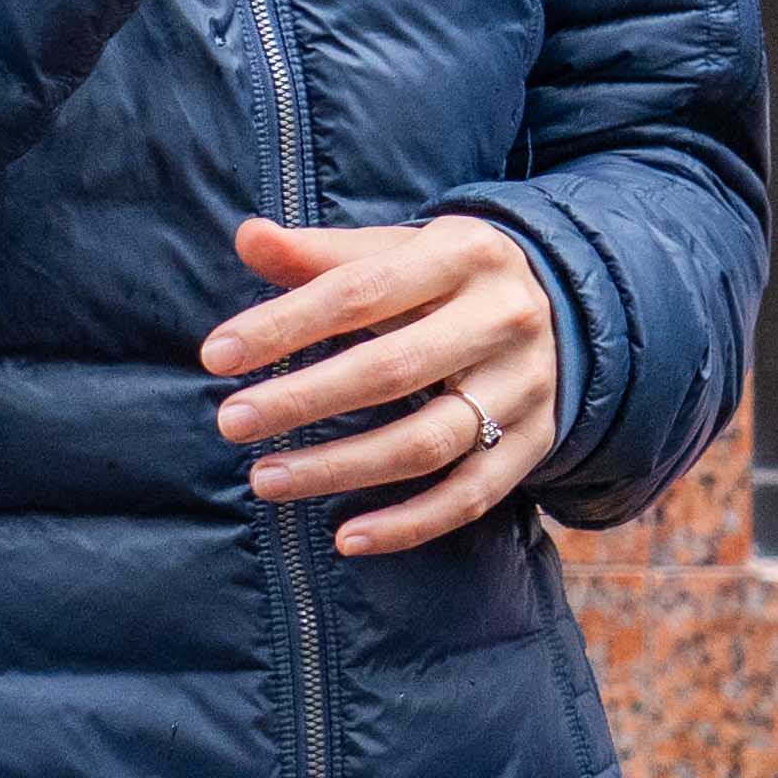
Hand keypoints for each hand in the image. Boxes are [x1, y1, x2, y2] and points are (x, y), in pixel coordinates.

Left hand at [204, 214, 556, 554]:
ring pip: (428, 441)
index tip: (216, 356)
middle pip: (392, 370)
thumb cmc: (445, 277)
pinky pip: (470, 496)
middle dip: (303, 399)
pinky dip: (409, 524)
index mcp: (461, 254)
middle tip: (231, 421)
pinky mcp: (534, 442)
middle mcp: (501, 318)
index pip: (360, 292)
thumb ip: (320, 255)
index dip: (284, 325)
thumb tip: (248, 238)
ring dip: (341, 467)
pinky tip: (346, 538)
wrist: (560, 303)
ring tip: (266, 479)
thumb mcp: (396, 250)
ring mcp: (523, 386)